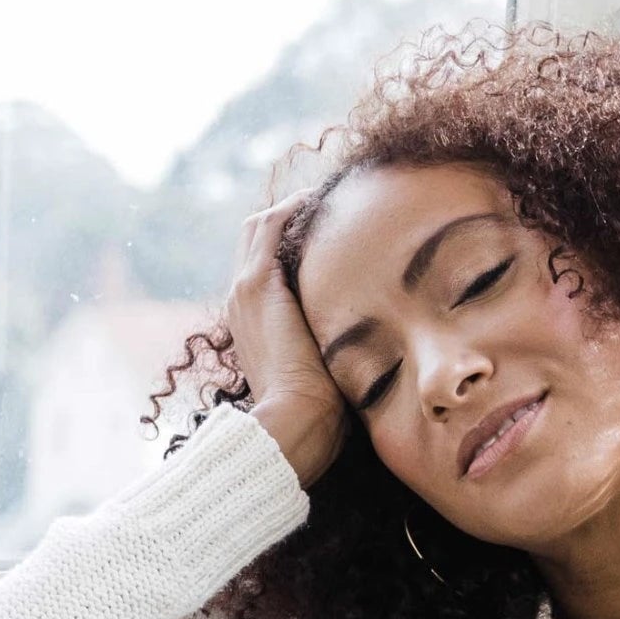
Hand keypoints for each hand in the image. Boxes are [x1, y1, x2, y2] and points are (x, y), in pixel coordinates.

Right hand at [226, 188, 349, 487]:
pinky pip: (272, 225)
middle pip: (259, 237)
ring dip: (295, 207)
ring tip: (333, 197)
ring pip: (262, 225)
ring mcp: (246, 290)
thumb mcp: (327, 370)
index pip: (266, 265)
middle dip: (293, 217)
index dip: (295, 243)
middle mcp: (242, 300)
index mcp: (255, 322)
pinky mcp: (258, 284)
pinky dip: (296, 208)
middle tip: (335, 204)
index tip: (334, 232)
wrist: (295, 421)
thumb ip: (336, 347)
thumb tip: (377, 342)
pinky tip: (327, 202)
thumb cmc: (319, 414)